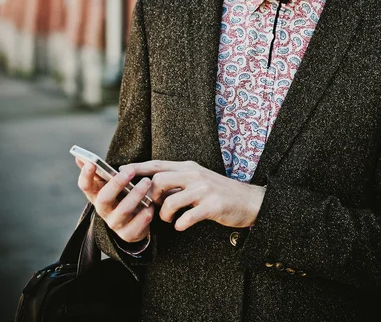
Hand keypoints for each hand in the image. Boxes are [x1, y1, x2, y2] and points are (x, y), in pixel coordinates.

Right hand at [76, 159, 154, 242]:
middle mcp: (103, 210)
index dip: (86, 175)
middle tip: (130, 171)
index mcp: (96, 195)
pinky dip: (144, 216)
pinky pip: (136, 227)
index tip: (92, 163)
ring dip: (136, 195)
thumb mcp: (110, 183)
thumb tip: (79, 157)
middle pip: (104, 198)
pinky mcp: (127, 234)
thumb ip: (99, 171)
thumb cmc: (121, 195)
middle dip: (117, 183)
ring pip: (123, 211)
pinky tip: (151, 207)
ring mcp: (114, 223)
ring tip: (147, 182)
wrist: (134, 221)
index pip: (85, 186)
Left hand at [120, 160, 265, 231]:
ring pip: (171, 200)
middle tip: (155, 208)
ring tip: (171, 219)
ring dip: (165, 214)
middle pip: (159, 180)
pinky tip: (182, 225)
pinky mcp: (213, 205)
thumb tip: (152, 186)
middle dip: (151, 197)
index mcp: (188, 167)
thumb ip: (178, 180)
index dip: (138, 168)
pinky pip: (188, 217)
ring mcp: (204, 189)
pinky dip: (180, 224)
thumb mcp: (198, 180)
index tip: (121, 171)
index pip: (157, 164)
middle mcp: (195, 174)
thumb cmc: (219, 192)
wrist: (249, 201)